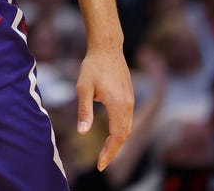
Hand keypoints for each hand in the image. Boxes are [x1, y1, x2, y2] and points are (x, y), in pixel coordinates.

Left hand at [76, 45, 133, 170]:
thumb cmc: (92, 66)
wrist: (107, 48)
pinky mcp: (129, 96)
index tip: (100, 164)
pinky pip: (128, 119)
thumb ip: (84, 110)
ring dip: (118, 142)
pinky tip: (112, 135)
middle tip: (101, 163)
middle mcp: (128, 105)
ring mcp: (131, 100)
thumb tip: (82, 132)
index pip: (117, 136)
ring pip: (128, 128)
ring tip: (106, 153)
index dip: (109, 152)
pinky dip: (121, 131)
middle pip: (125, 135)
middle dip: (114, 151)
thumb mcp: (83, 87)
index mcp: (118, 104)